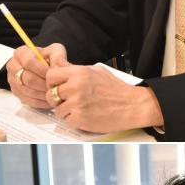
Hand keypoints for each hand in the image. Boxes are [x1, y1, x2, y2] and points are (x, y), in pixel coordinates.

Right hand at [6, 43, 67, 108]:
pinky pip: (28, 100)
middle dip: (43, 84)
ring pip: (28, 91)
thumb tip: (57, 68)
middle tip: (55, 86)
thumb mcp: (55, 51)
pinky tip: (50, 100)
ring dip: (43, 94)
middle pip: (27, 79)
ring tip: (54, 93)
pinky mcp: (16, 93)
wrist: (41, 67)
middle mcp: (13, 66)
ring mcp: (12, 81)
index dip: (42, 69)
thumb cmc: (48, 58)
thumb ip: (57, 57)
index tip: (53, 74)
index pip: (28, 61)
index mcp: (20, 53)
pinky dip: (41, 102)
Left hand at [45, 64, 163, 131]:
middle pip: (51, 94)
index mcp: (79, 73)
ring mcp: (77, 104)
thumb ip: (75, 68)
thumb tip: (59, 64)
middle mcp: (76, 88)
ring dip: (65, 111)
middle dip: (56, 99)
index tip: (57, 87)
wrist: (133, 105)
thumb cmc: (116, 88)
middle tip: (66, 100)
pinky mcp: (81, 119)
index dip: (52, 82)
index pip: (51, 76)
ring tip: (79, 108)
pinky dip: (73, 121)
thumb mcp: (96, 71)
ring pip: (58, 110)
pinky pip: (67, 121)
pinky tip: (85, 116)